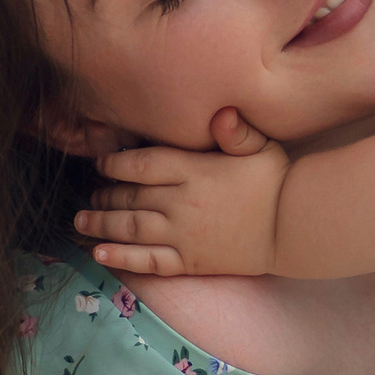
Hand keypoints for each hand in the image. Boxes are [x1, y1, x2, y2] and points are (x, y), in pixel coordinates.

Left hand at [77, 111, 289, 278]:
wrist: (293, 227)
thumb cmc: (277, 181)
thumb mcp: (259, 145)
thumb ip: (234, 130)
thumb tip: (220, 112)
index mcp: (194, 170)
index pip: (142, 164)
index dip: (115, 163)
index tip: (101, 163)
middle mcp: (182, 202)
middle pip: (131, 196)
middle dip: (105, 194)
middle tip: (91, 193)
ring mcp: (183, 234)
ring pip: (131, 227)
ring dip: (101, 222)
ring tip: (81, 219)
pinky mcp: (190, 261)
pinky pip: (148, 261)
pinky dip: (121, 257)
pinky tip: (99, 253)